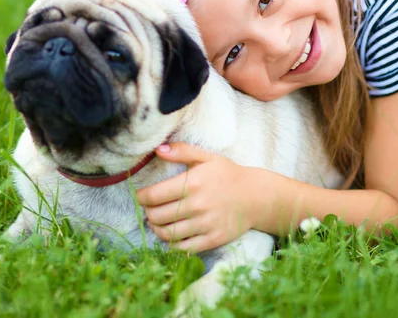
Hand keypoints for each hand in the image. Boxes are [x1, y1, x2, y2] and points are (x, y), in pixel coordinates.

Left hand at [136, 142, 256, 252]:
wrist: (256, 196)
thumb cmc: (228, 174)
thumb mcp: (207, 157)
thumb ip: (182, 151)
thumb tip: (158, 149)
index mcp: (193, 183)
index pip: (154, 195)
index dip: (141, 197)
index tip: (141, 196)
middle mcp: (197, 205)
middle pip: (157, 216)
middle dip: (148, 213)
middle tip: (149, 209)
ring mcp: (205, 224)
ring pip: (167, 233)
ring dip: (156, 228)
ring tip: (156, 222)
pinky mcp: (213, 239)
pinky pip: (184, 248)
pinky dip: (172, 244)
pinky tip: (170, 235)